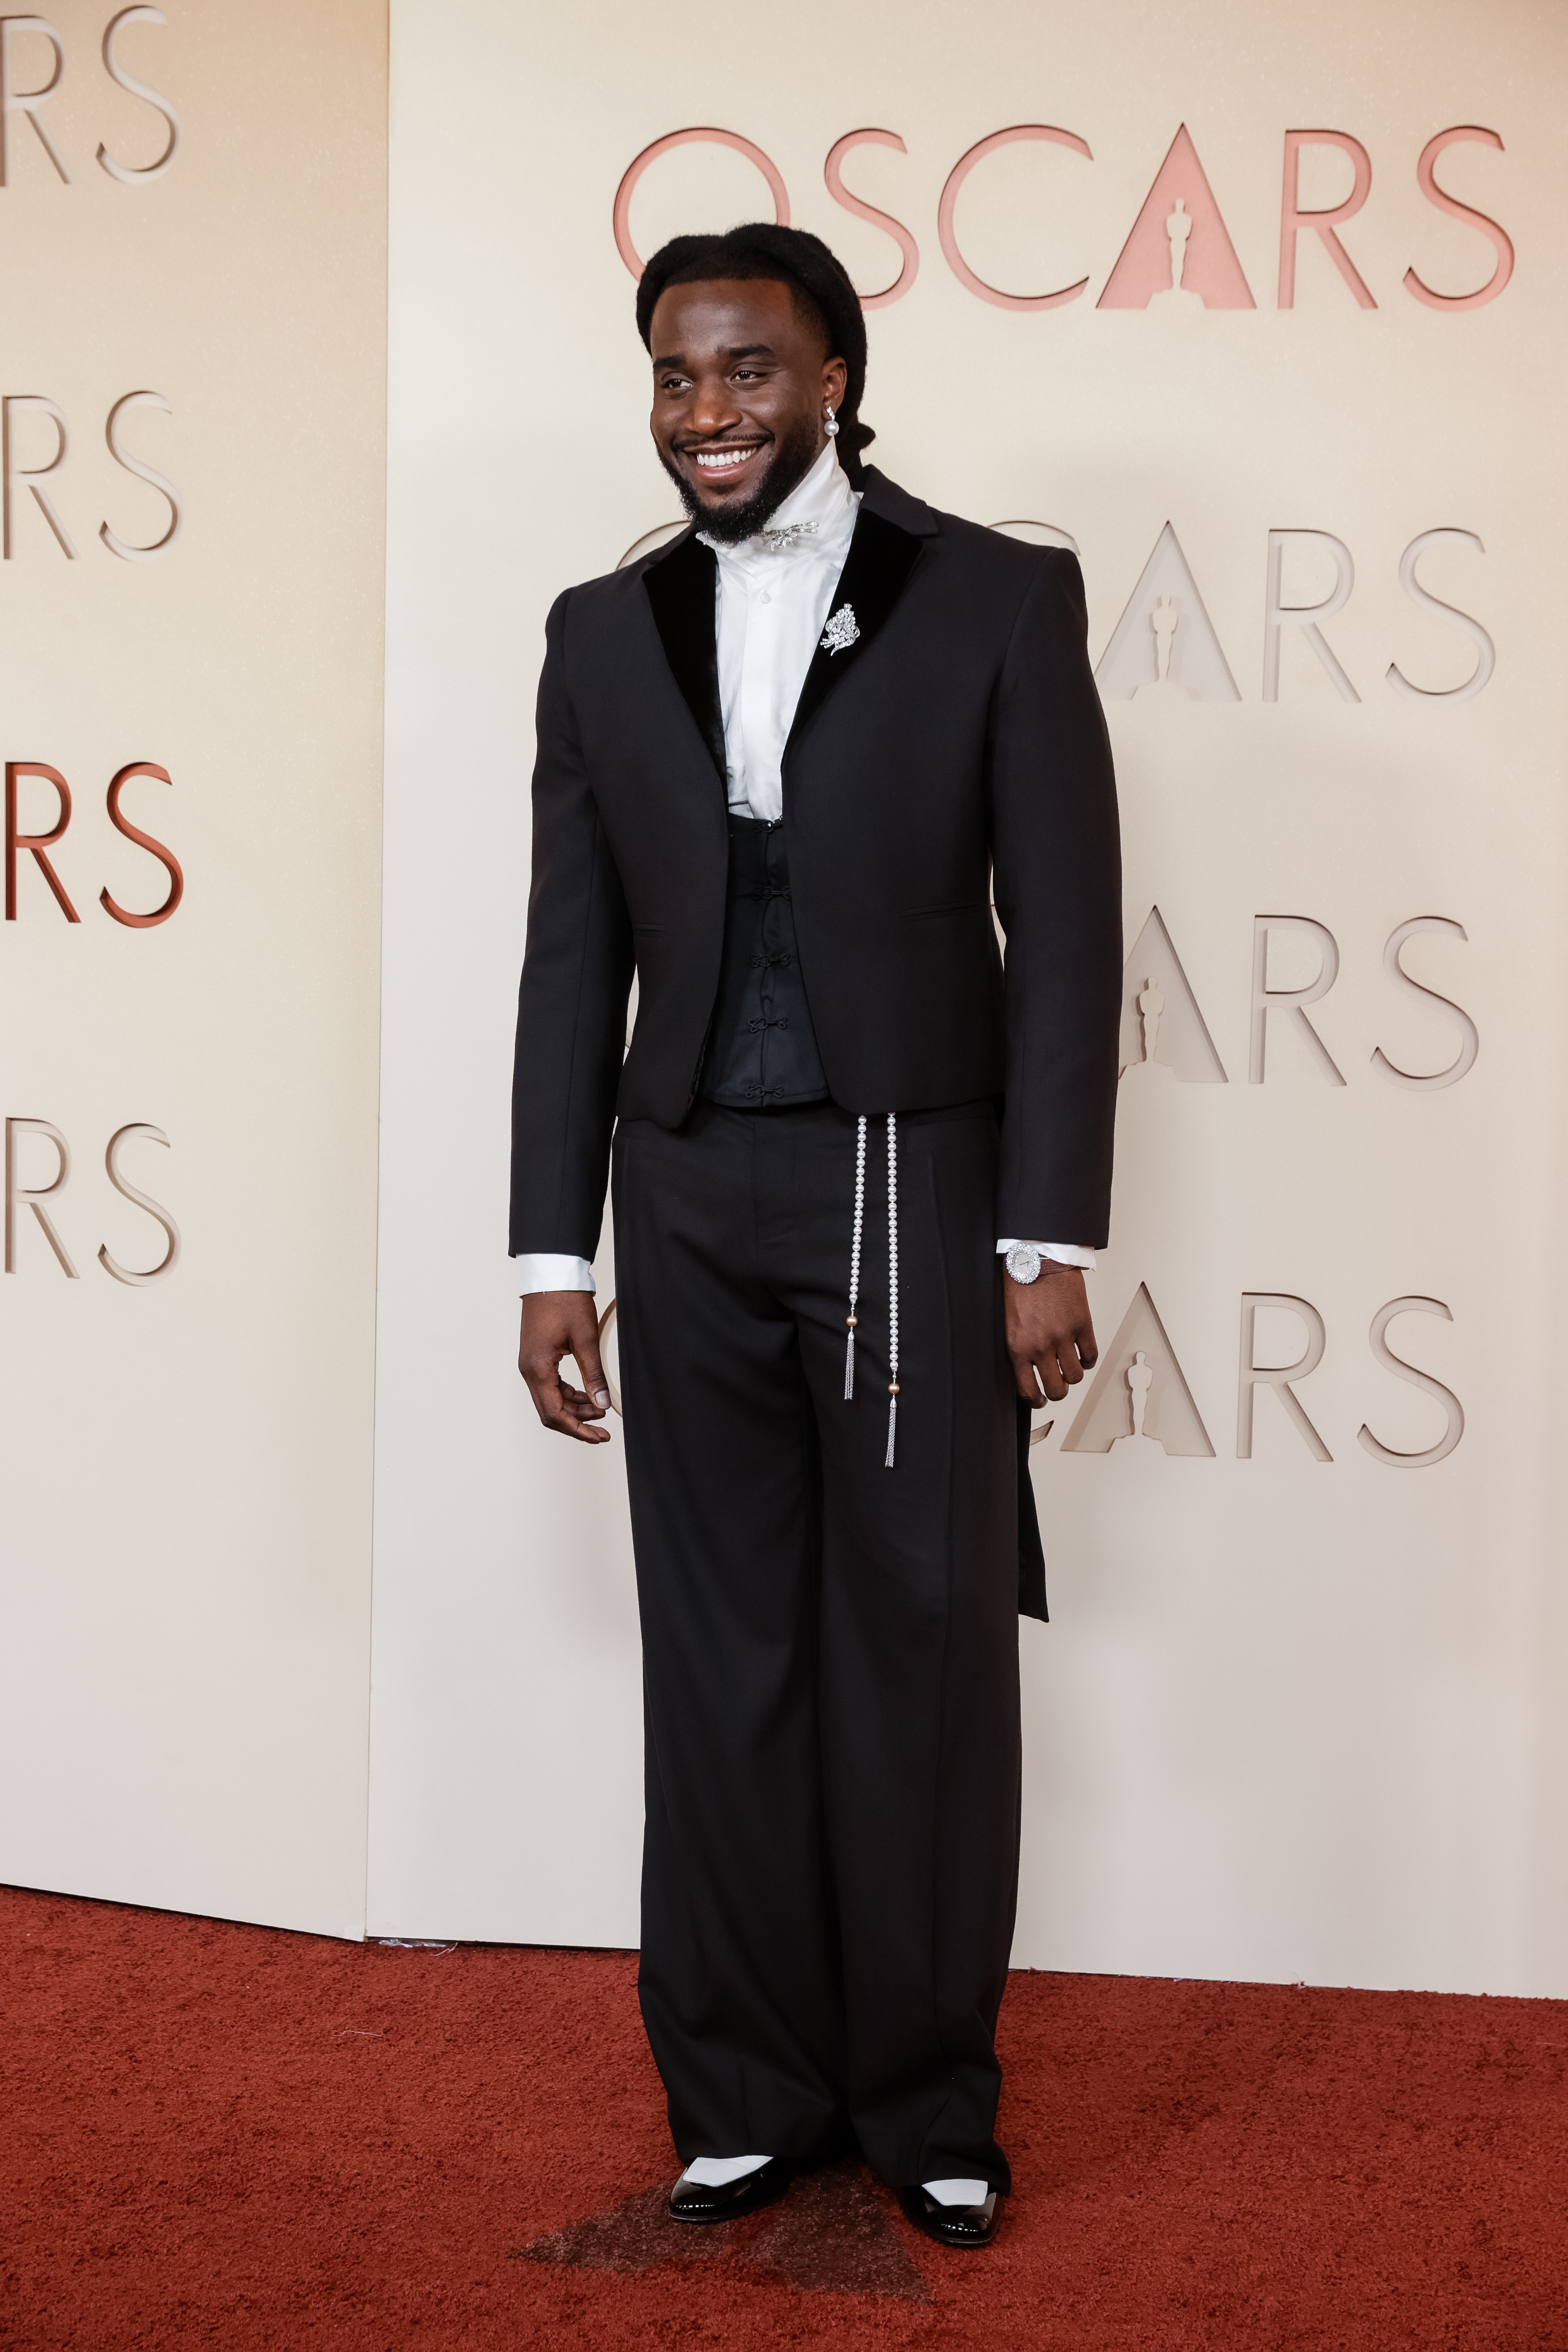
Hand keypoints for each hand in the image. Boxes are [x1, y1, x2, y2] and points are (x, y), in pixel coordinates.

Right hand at [518, 1291, 612, 1443]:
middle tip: (603, 1429)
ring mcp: (531, 1364)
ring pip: (550, 1400)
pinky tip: (587, 1394)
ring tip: (600, 1407)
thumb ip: (594, 1375)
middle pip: (550, 1412)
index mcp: (538, 1369)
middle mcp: (529, 1370)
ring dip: (574, 1408)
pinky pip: (550, 1386)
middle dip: (577, 1423)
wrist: (551, 1275)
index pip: (554, 1414)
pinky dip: (569, 1395)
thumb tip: (602, 1404)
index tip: (599, 1436)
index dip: (578, 1430)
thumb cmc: (564, 1301)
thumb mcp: (585, 1340)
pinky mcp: (537, 1358)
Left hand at [1006, 1263, 1097, 1405]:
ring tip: (1070, 1368)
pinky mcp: (1081, 1325)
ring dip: (1074, 1376)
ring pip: (1075, 1376)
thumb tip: (1024, 1369)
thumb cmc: (1019, 1284)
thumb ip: (1017, 1346)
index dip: (1036, 1401)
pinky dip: (1088, 1359)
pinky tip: (1083, 1355)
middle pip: (1056, 1389)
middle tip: (1058, 1386)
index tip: (1040, 1399)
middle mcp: (1041, 1346)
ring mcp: (1063, 1336)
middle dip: (1057, 1392)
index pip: (1028, 1390)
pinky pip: (1091, 1355)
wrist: (1037, 1259)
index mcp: (1018, 1347)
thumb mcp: (1008, 1322)